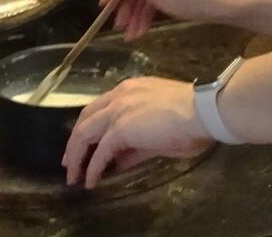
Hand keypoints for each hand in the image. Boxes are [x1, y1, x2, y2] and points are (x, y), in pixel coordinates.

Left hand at [62, 76, 211, 187]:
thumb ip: (135, 145)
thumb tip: (118, 162)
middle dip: (74, 142)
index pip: (100, 107)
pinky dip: (92, 167)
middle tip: (69, 162)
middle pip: (85, 118)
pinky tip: (90, 181)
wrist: (202, 111)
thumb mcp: (158, 132)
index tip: (83, 144)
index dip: (88, 126)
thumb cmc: (189, 118)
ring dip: (76, 156)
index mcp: (131, 89)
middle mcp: (120, 94)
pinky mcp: (120, 128)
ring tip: (73, 175)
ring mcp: (118, 109)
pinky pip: (99, 151)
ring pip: (85, 132)